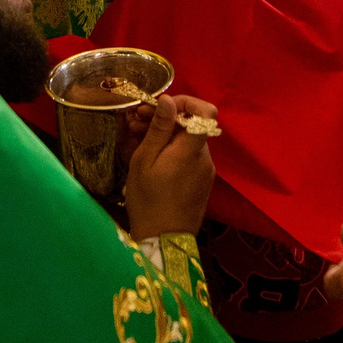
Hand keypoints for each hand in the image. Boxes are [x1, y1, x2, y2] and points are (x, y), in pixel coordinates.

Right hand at [123, 95, 217, 239]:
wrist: (164, 241)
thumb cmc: (148, 200)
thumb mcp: (144, 161)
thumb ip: (159, 129)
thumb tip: (169, 101)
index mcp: (192, 149)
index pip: (207, 111)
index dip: (186, 102)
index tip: (160, 106)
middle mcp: (205, 157)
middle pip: (193, 125)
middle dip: (167, 118)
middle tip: (136, 121)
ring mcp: (206, 170)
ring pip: (189, 140)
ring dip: (167, 134)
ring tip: (137, 137)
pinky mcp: (202, 181)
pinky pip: (190, 156)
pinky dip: (173, 150)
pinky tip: (152, 157)